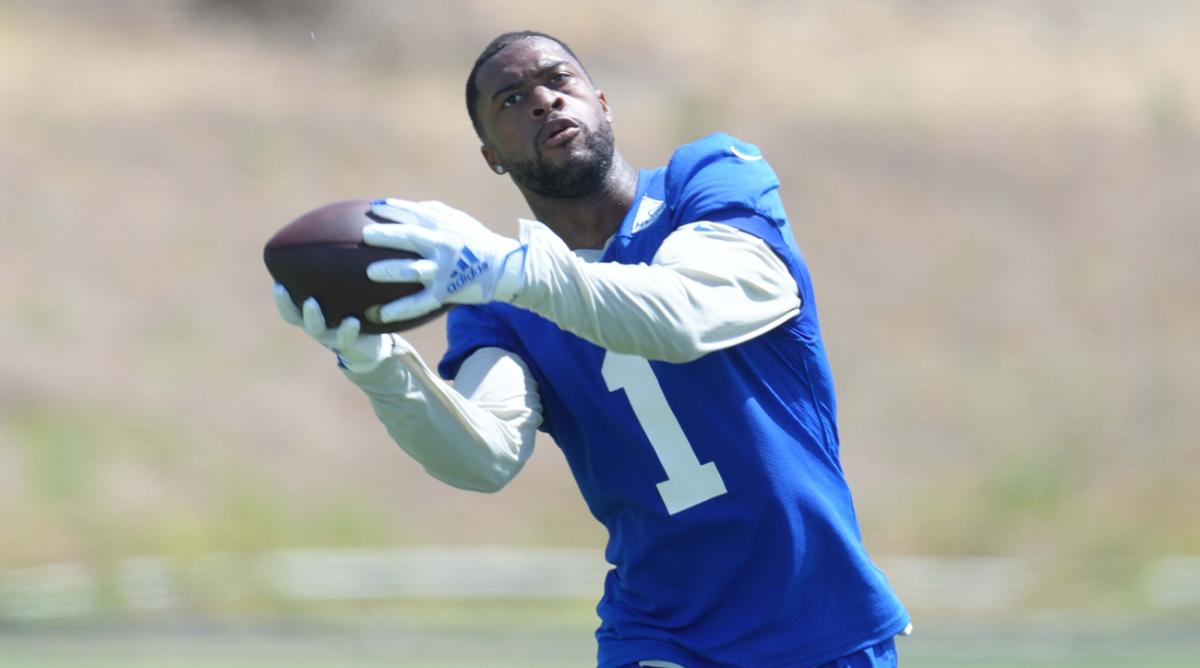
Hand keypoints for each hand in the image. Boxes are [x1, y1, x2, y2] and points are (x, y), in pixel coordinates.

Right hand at [272, 284, 392, 373]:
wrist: (374, 344)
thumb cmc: (360, 312)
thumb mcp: (351, 291)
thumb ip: (344, 272)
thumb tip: (349, 233)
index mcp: (312, 312)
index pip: (289, 305)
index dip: (281, 296)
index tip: (277, 280)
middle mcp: (317, 324)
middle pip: (293, 316)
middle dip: (285, 303)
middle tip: (282, 288)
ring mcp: (331, 336)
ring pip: (315, 328)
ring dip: (312, 316)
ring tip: (312, 302)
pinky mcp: (350, 345)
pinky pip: (345, 339)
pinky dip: (347, 330)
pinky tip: (353, 320)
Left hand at [362, 199, 526, 322]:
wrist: (506, 268)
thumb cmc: (480, 241)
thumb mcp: (462, 220)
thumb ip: (437, 211)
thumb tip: (412, 205)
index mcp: (445, 226)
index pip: (415, 213)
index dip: (393, 209)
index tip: (373, 208)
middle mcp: (443, 245)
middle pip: (410, 237)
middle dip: (386, 234)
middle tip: (365, 234)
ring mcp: (444, 270)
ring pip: (413, 270)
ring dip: (391, 270)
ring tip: (370, 272)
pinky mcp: (446, 292)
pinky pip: (419, 303)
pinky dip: (400, 310)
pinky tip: (380, 315)